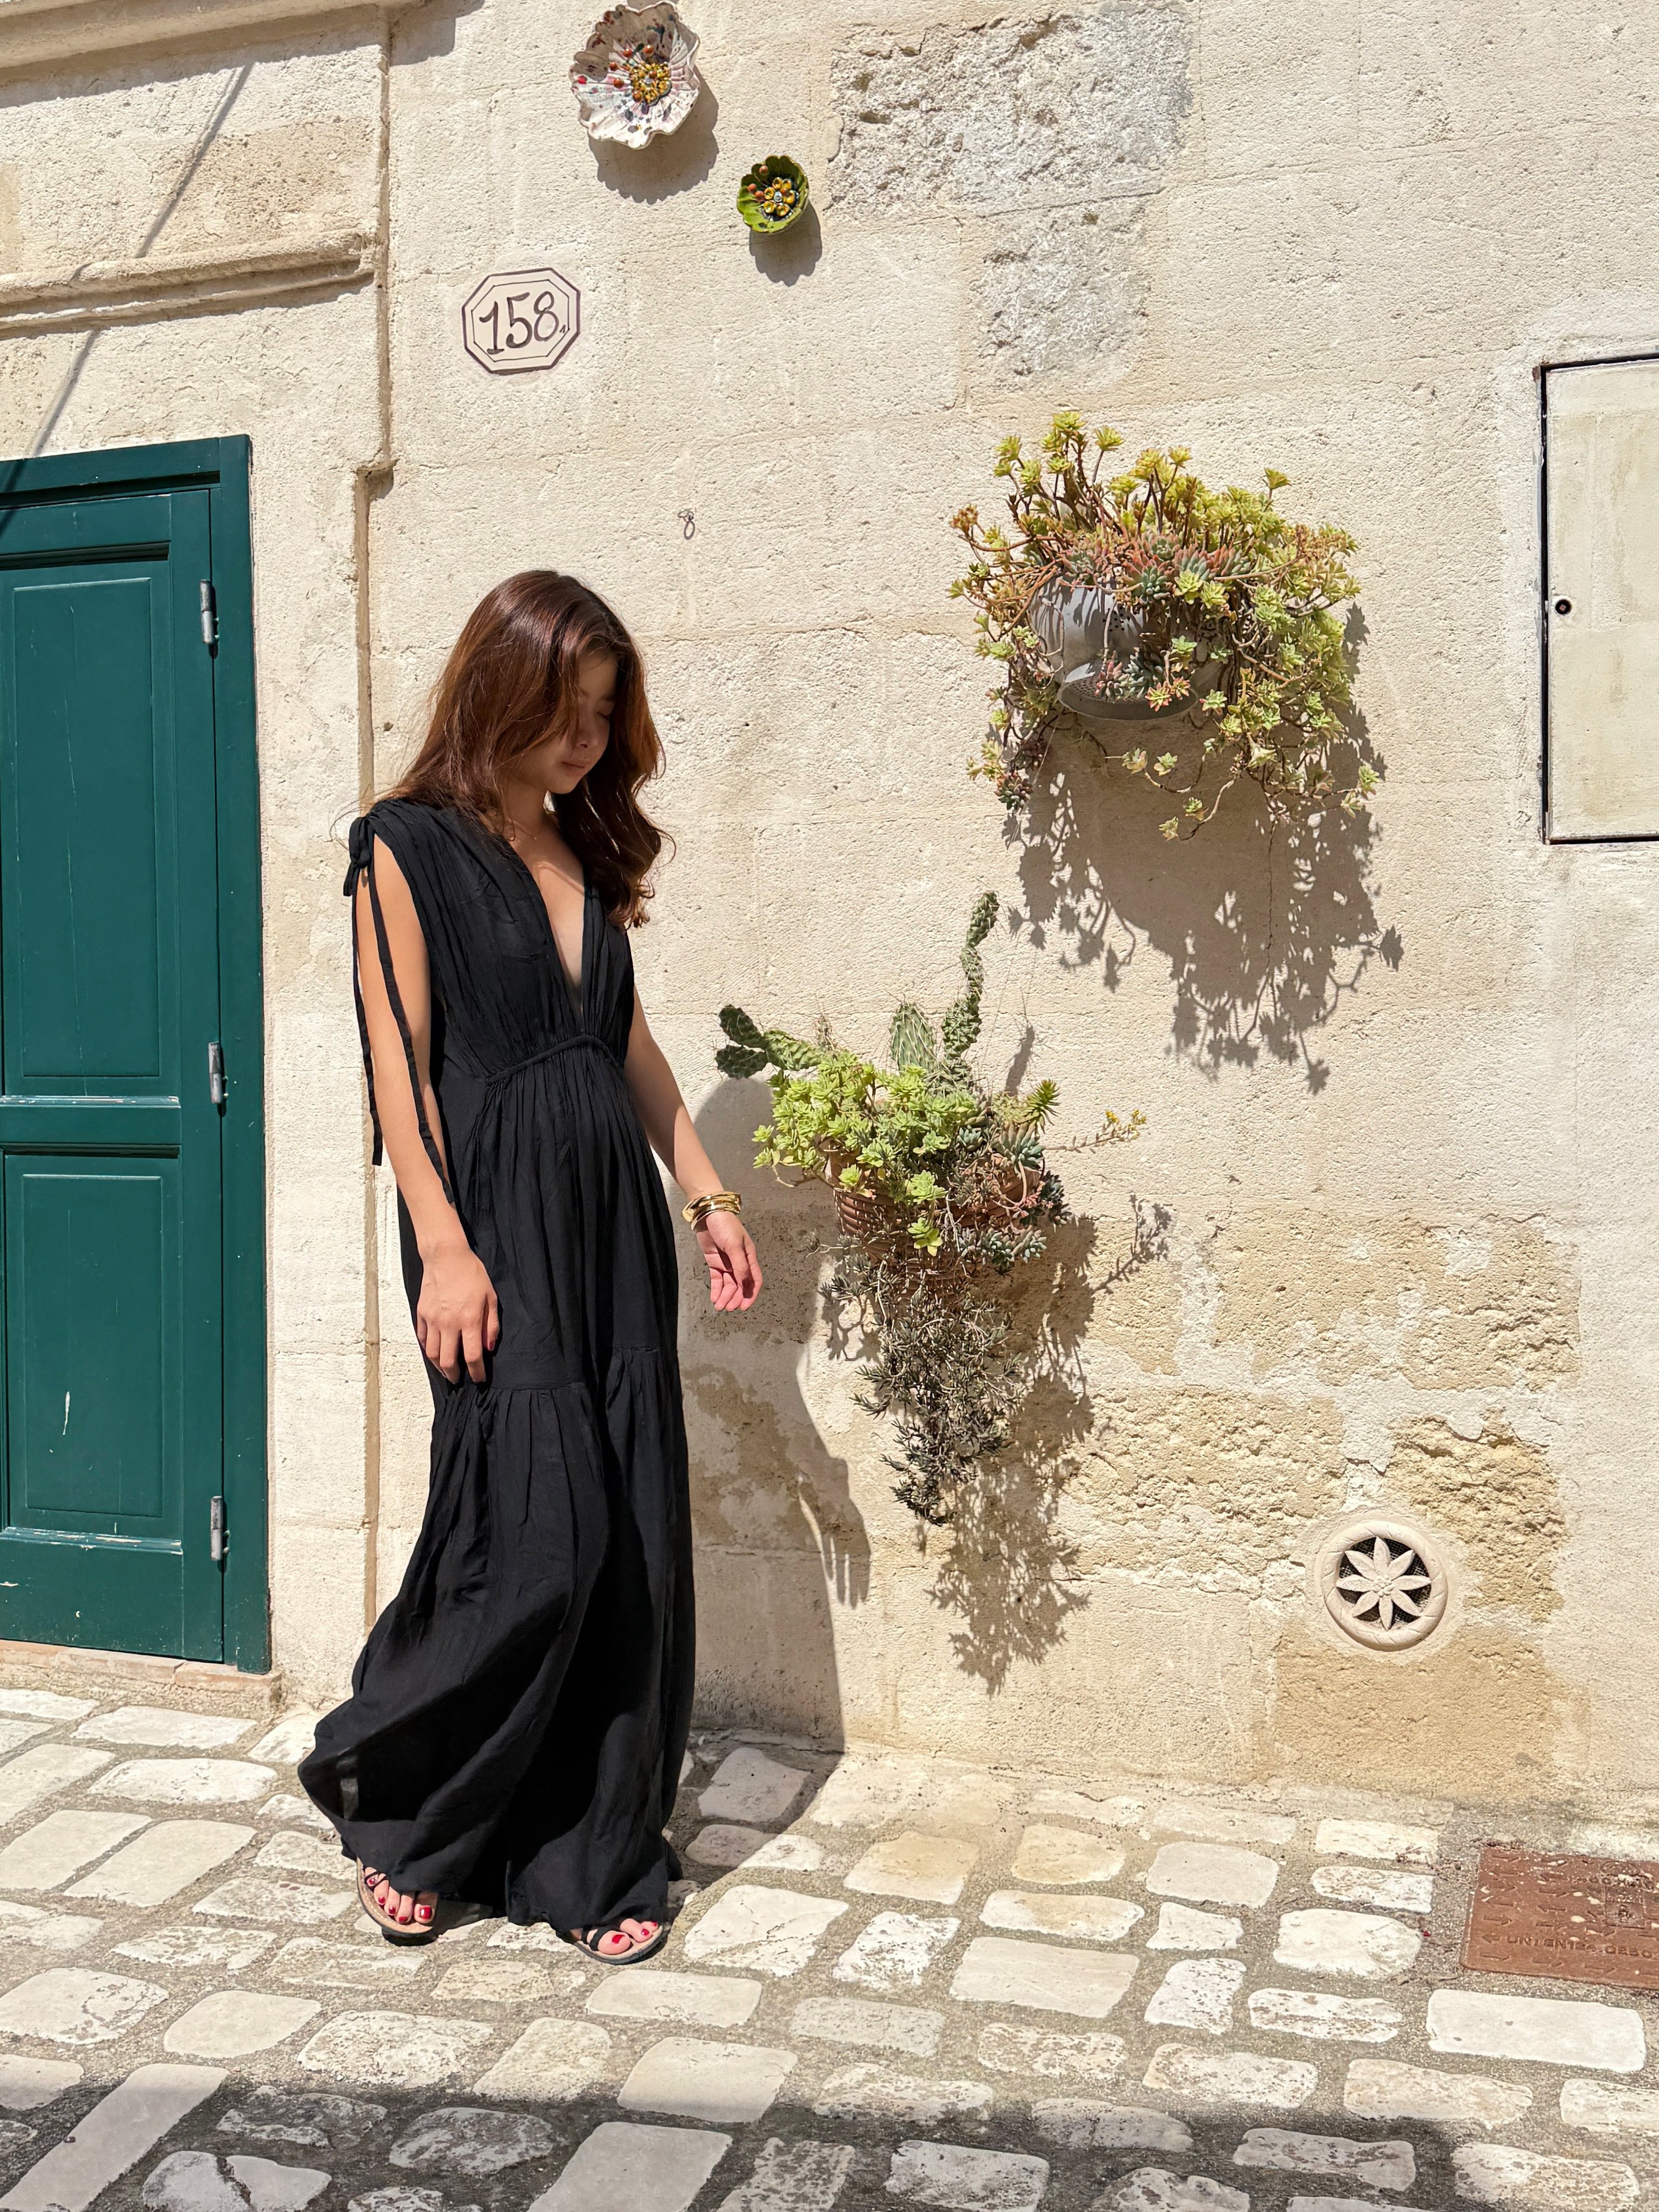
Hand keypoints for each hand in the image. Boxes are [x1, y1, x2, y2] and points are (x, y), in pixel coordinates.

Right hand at [416, 1235, 500, 1380]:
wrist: (446, 1257)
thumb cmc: (472, 1274)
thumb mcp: (490, 1297)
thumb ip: (491, 1325)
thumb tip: (488, 1347)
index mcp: (469, 1320)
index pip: (473, 1356)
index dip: (477, 1372)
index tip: (479, 1379)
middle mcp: (449, 1324)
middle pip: (448, 1361)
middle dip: (455, 1376)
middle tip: (460, 1379)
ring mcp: (433, 1320)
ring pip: (433, 1354)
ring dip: (440, 1367)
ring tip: (447, 1371)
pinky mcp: (422, 1314)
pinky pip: (423, 1339)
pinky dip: (429, 1350)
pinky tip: (436, 1353)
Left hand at [696, 1209, 761, 1312]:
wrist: (708, 1214)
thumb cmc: (725, 1225)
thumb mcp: (734, 1245)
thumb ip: (739, 1265)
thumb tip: (744, 1283)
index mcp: (749, 1257)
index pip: (754, 1280)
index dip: (751, 1294)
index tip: (744, 1306)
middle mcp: (739, 1262)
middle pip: (740, 1285)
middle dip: (735, 1298)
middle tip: (729, 1308)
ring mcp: (727, 1263)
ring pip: (728, 1285)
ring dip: (725, 1296)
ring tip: (720, 1307)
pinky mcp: (715, 1262)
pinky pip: (717, 1280)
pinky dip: (717, 1290)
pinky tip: (715, 1298)